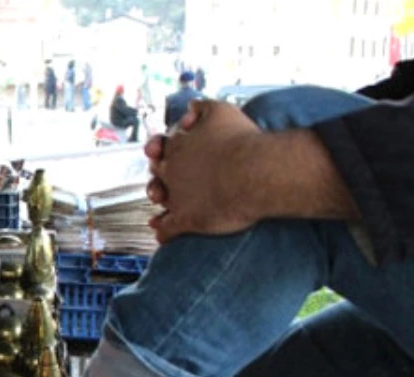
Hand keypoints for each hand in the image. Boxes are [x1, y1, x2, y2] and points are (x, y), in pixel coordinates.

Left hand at [144, 99, 263, 243]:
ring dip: (159, 197)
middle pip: (158, 171)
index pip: (162, 148)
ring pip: (160, 198)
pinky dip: (162, 231)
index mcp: (178, 146)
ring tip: (159, 200)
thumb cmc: (241, 140)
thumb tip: (190, 107)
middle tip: (167, 174)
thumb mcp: (221, 111)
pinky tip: (160, 233)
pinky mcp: (187, 219)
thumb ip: (202, 108)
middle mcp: (172, 171)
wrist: (255, 171)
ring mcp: (177, 196)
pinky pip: (167, 228)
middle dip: (160, 171)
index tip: (166, 150)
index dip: (163, 149)